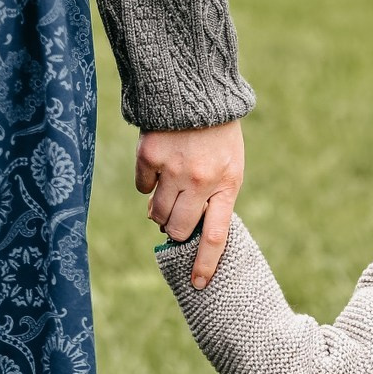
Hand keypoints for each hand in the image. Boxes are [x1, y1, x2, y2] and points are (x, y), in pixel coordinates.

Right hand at [135, 120, 244, 285]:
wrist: (196, 89)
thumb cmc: (217, 134)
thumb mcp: (230, 165)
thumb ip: (215, 198)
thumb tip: (183, 231)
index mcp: (227, 184)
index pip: (215, 234)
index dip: (205, 262)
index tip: (198, 284)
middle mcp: (200, 180)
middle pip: (178, 229)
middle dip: (175, 229)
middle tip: (176, 215)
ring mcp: (173, 169)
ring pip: (156, 213)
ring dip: (159, 210)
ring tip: (168, 189)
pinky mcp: (149, 156)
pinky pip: (142, 187)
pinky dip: (148, 182)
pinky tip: (159, 162)